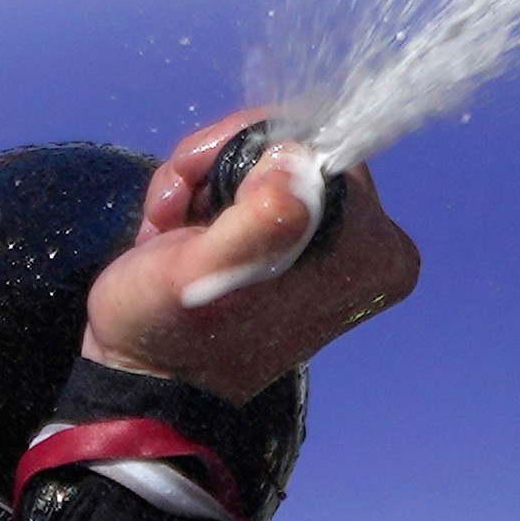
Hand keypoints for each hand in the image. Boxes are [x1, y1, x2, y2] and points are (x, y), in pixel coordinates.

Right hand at [82, 110, 418, 402]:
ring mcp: (334, 242)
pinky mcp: (297, 241)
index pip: (315, 139)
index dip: (244, 147)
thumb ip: (258, 218)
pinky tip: (176, 232)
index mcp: (373, 248)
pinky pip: (253, 177)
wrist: (146, 381)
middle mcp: (368, 242)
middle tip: (175, 210)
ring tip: (169, 227)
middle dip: (218, 163)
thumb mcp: (204, 273)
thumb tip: (293, 158)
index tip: (198, 187)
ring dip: (200, 179)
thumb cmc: (174, 333)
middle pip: (291, 144)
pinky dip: (202, 193)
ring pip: (263, 154)